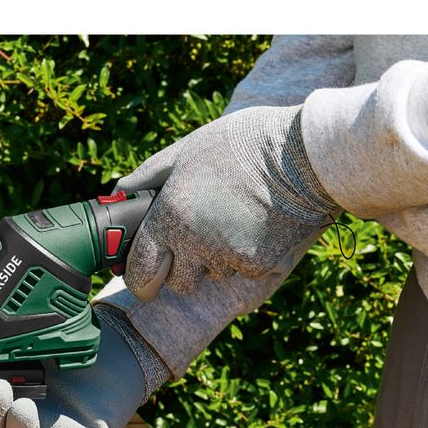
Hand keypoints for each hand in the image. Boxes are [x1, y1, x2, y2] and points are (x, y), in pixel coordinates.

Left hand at [117, 105, 338, 300]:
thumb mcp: (189, 149)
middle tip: (195, 240)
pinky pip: (243, 272)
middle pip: (176, 283)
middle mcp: (194, 244)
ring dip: (216, 259)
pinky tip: (258, 225)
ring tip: (234, 219)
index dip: (139, 276)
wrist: (309, 154)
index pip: (140, 270)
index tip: (143, 274)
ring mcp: (227, 259)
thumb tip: (118, 192)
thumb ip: (150, 175)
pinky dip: (247, 256)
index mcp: (170, 216)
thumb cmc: (244, 144)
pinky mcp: (259, 266)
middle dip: (180, 270)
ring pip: (212, 276)